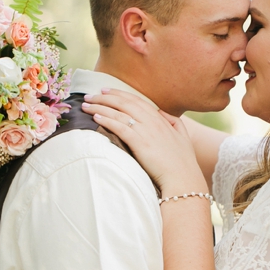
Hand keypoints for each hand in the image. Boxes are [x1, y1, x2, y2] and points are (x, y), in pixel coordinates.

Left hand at [82, 90, 207, 194]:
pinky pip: (120, 127)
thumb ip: (174, 121)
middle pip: (124, 103)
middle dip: (105, 97)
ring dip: (100, 107)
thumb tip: (161, 112)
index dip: (119, 94)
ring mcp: (146, 132)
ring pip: (119, 113)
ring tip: (86, 105)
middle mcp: (152, 121)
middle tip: (89, 95)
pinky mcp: (140, 143)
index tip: (105, 90)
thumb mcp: (183, 137)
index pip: (136, 100)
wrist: (183, 178)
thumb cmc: (183, 162)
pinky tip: (96, 117)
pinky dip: (107, 120)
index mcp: (161, 119)